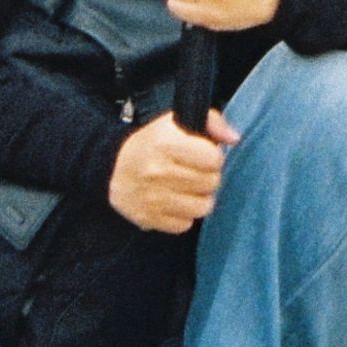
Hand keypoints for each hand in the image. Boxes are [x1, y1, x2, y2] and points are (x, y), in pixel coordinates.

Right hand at [109, 110, 231, 235]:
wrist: (111, 169)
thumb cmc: (151, 144)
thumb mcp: (175, 122)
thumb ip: (212, 122)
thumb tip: (234, 138)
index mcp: (166, 143)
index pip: (213, 158)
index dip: (212, 157)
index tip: (202, 155)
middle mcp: (158, 171)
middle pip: (211, 183)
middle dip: (208, 177)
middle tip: (195, 173)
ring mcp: (153, 197)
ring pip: (203, 207)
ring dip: (199, 198)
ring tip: (187, 188)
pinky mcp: (149, 218)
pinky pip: (185, 224)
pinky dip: (183, 215)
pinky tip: (174, 202)